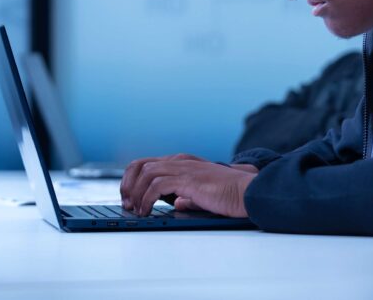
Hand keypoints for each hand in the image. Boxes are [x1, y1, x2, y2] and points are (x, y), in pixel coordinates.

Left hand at [120, 153, 256, 217]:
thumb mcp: (202, 195)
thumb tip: (178, 203)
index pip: (146, 164)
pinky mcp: (188, 179)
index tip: (128, 198)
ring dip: (136, 193)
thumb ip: (188, 196)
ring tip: (136, 210)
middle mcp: (180, 161)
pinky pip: (157, 185)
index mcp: (182, 163)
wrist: (246, 192)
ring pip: (146, 173)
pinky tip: (147, 211)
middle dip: (128, 185)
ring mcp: (183, 168)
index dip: (132, 180)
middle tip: (126, 204)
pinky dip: (147, 199)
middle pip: (140, 165)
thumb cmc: (228, 194)